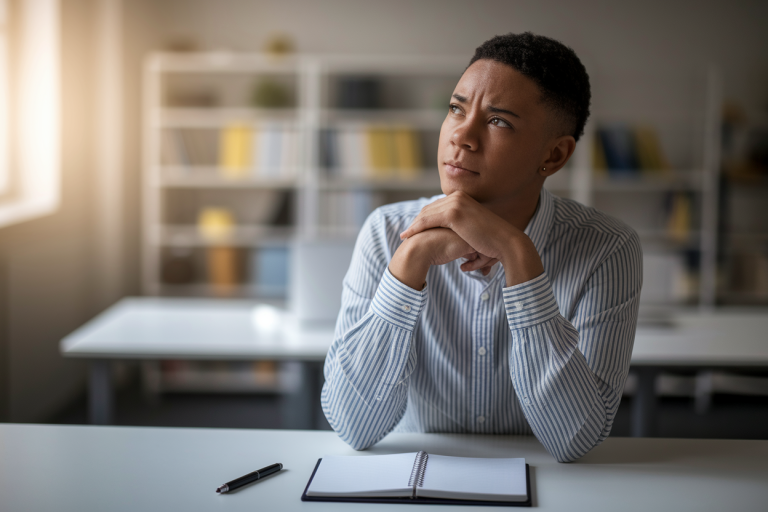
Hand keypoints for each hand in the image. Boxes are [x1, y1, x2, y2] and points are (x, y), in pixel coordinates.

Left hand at [399, 191, 543, 286]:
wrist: (505, 242)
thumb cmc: (492, 241)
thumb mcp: (474, 229)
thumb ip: (463, 229)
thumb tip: (457, 239)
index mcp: (463, 198)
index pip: (438, 207)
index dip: (425, 218)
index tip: (415, 228)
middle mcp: (458, 197)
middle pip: (430, 209)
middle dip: (417, 221)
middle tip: (407, 232)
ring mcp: (455, 203)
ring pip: (426, 214)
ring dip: (414, 225)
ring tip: (405, 236)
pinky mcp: (453, 213)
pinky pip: (428, 220)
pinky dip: (416, 228)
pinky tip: (408, 235)